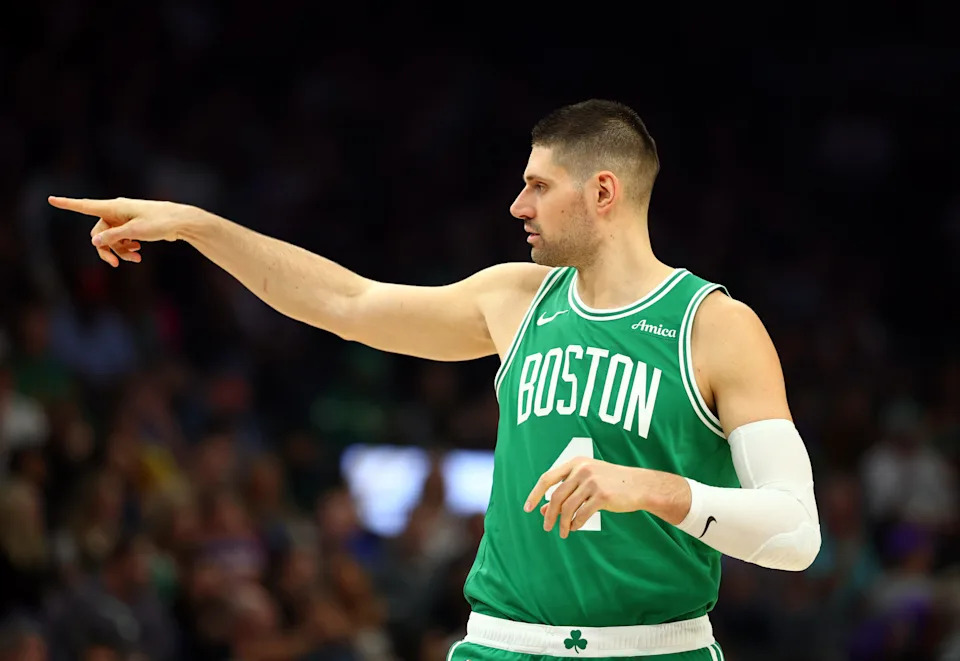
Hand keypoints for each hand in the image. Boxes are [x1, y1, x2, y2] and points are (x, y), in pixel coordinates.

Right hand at [48, 196, 199, 266]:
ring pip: (111, 239)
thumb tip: (93, 241)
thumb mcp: (135, 231)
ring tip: (135, 258)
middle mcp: (116, 212)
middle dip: (105, 249)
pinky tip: (138, 255)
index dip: (68, 204)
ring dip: (119, 251)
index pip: (86, 206)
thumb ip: (113, 237)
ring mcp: (124, 220)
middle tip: (114, 264)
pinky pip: (122, 240)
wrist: (181, 222)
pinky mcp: (133, 227)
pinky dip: (127, 248)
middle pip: (98, 233)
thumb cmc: (160, 222)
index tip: (51, 199)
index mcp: (114, 207)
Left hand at [524, 458, 646, 538]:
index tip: (528, 508)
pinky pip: (582, 514)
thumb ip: (566, 494)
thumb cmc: (611, 484)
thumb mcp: (586, 483)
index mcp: (576, 463)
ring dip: (563, 523)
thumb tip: (544, 511)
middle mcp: (582, 470)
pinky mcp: (602, 495)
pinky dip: (576, 523)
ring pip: (568, 507)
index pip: (547, 478)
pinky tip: (575, 528)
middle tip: (546, 527)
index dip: (535, 494)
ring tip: (563, 533)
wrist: (639, 485)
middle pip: (556, 496)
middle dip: (550, 514)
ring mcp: (592, 482)